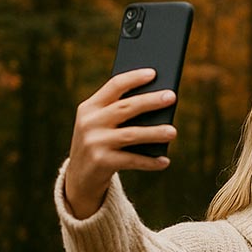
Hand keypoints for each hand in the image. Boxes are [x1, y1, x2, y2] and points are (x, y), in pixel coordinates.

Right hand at [64, 70, 177, 218]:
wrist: (79, 179)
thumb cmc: (98, 146)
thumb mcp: (101, 126)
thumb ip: (118, 114)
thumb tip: (156, 105)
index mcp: (89, 107)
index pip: (113, 86)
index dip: (134, 78)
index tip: (154, 73)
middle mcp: (90, 122)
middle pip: (126, 107)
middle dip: (150, 101)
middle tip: (172, 96)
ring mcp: (95, 142)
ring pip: (131, 134)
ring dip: (154, 133)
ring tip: (173, 131)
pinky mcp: (101, 162)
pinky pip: (132, 160)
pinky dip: (150, 162)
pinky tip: (165, 161)